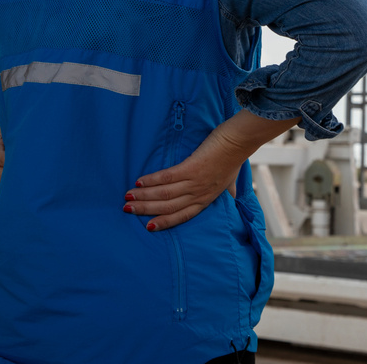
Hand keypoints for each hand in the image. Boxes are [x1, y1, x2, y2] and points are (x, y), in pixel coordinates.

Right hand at [123, 110, 299, 231]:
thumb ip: (227, 191)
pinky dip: (152, 180)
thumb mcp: (230, 181)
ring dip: (144, 197)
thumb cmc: (233, 158)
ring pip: (165, 194)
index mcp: (207, 199)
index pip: (182, 216)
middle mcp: (200, 194)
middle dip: (146, 210)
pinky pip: (167, 177)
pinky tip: (139, 182)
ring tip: (128, 198)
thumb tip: (231, 197)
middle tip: (127, 210)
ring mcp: (196, 182)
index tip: (148, 226)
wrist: (239, 141)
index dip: (164, 222)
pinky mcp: (192, 168)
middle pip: (169, 207)